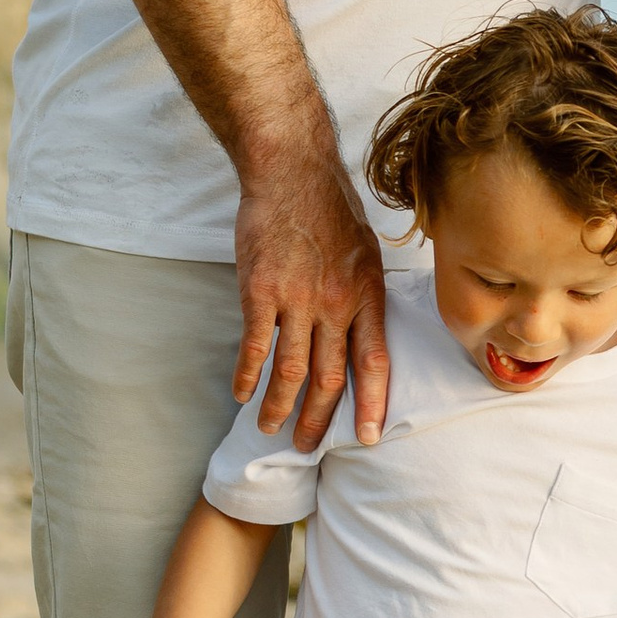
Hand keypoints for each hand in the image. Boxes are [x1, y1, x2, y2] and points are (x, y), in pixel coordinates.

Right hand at [235, 153, 390, 451]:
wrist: (292, 172)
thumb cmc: (331, 210)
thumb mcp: (367, 253)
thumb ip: (366, 295)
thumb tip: (367, 328)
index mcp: (367, 295)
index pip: (374, 361)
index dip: (373, 403)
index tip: (369, 437)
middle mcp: (336, 303)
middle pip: (330, 376)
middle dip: (320, 418)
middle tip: (308, 445)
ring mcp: (297, 299)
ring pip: (291, 369)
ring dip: (279, 405)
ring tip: (269, 428)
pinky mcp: (260, 291)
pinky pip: (255, 346)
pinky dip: (248, 375)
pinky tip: (242, 393)